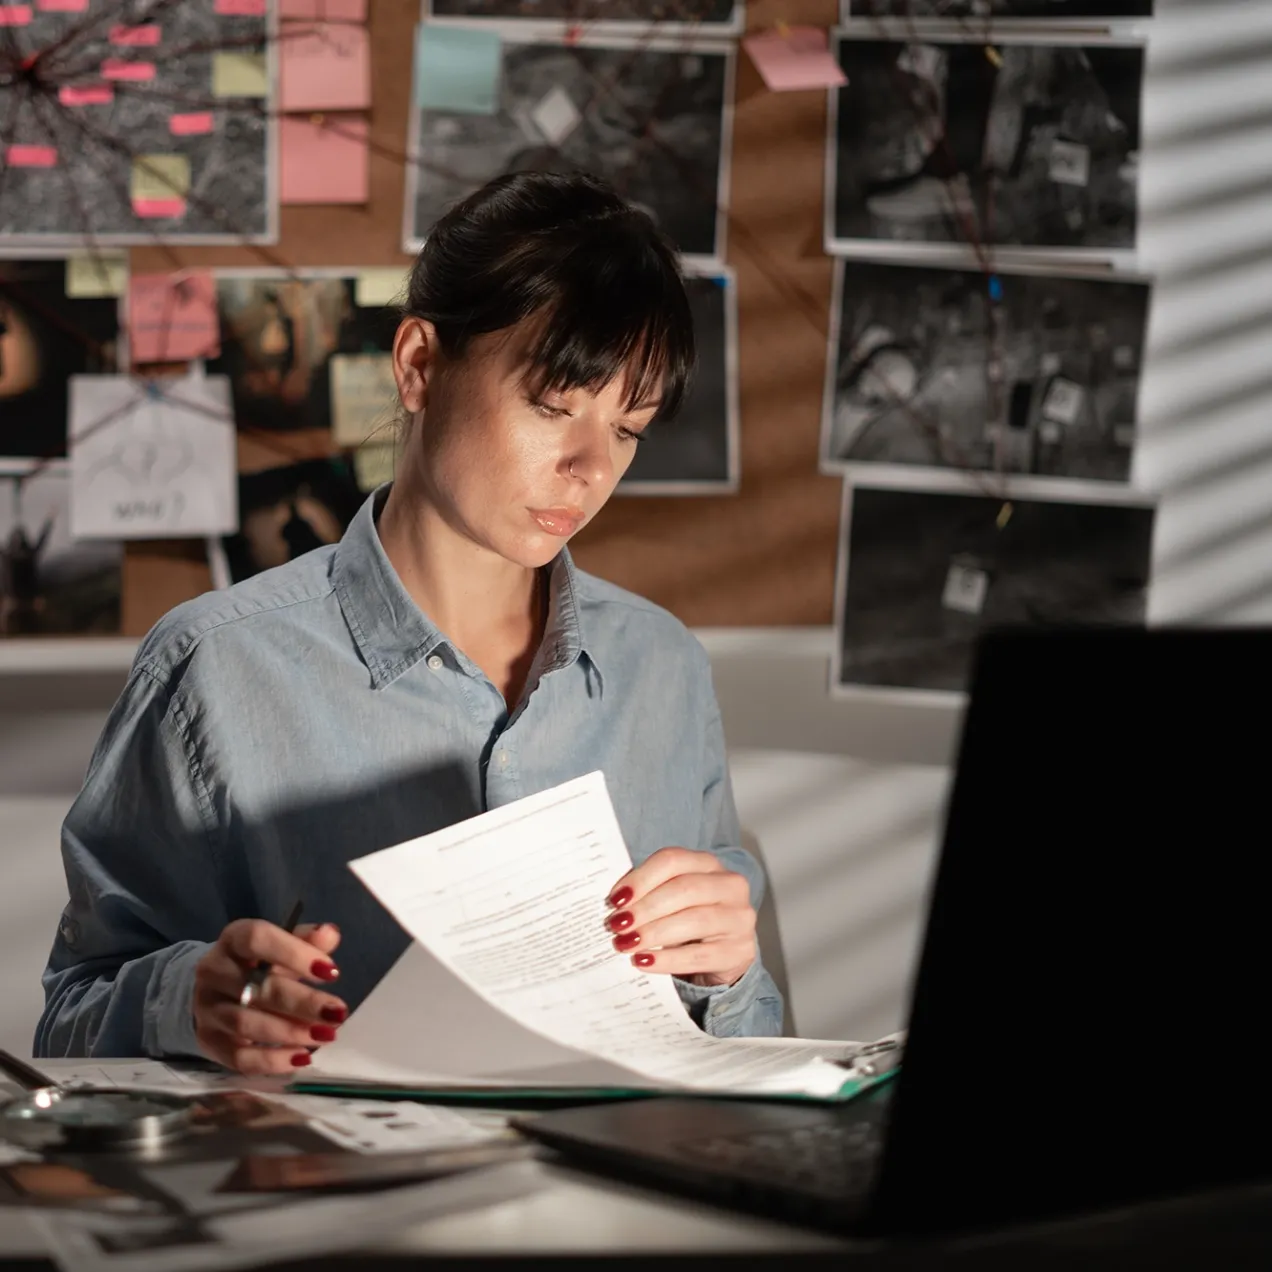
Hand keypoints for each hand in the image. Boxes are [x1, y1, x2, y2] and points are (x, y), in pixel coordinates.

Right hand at [193, 920, 344, 1074]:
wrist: (215, 989)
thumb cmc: (257, 963)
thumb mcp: (281, 945)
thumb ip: (306, 940)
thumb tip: (330, 934)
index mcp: (233, 939)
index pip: (257, 939)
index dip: (294, 954)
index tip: (331, 972)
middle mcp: (213, 971)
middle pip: (258, 987)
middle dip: (302, 1002)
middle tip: (337, 1013)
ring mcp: (207, 1008)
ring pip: (247, 1024)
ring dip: (290, 1032)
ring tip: (325, 1035)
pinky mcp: (208, 1041)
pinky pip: (238, 1057)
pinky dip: (271, 1061)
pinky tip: (302, 1058)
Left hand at [605, 847, 756, 987]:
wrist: (723, 951)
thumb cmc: (688, 917)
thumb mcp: (671, 898)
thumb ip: (647, 892)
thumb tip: (614, 903)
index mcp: (708, 863)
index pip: (673, 860)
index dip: (641, 878)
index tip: (615, 900)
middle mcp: (730, 885)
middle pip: (684, 889)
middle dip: (646, 908)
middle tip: (617, 925)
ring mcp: (739, 918)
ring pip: (694, 921)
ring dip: (654, 933)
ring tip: (626, 944)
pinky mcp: (740, 951)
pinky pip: (699, 955)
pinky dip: (667, 960)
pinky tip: (644, 962)